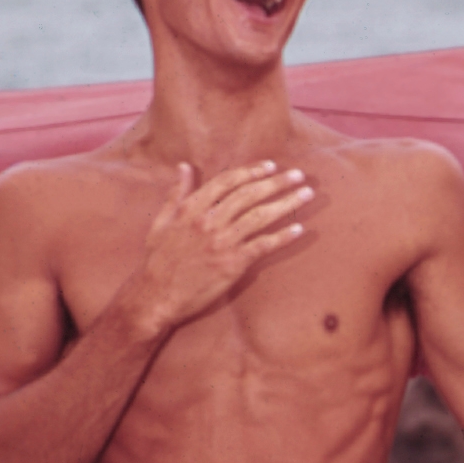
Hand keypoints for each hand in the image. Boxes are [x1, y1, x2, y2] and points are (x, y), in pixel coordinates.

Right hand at [119, 157, 313, 336]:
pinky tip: (299, 229)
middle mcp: (209, 221)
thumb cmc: (157, 261)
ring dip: (287, 203)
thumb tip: (183, 167)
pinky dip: (282, 237)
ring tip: (306, 194)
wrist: (157, 296)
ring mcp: (222, 242)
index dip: (251, 171)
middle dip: (277, 182)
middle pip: (249, 195)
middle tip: (298, 175)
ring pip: (260, 216)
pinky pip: (263, 246)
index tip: (270, 166)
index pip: (227, 181)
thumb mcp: (161, 222)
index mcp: (192, 208)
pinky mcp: (232, 264)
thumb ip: (176, 193)